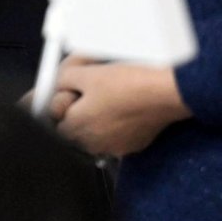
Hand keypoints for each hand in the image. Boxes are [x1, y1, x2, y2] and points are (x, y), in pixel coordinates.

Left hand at [51, 57, 190, 157]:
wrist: (166, 93)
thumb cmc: (129, 83)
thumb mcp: (88, 73)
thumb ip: (64, 80)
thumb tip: (55, 84)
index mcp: (79, 126)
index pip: (54, 125)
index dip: (58, 109)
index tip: (63, 97)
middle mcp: (95, 143)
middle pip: (74, 132)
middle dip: (75, 116)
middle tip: (84, 96)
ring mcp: (116, 147)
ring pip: (94, 137)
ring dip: (94, 122)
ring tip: (105, 101)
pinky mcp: (133, 146)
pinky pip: (115, 138)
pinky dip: (114, 126)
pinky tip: (122, 109)